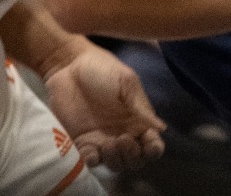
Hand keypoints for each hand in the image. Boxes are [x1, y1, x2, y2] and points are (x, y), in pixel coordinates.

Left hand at [41, 41, 166, 172]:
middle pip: (134, 159)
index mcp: (137, 119)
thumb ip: (141, 106)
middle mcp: (122, 133)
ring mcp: (101, 139)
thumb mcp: (126, 82)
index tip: (151, 146)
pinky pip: (89, 160)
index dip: (154, 149)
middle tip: (123, 140)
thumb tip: (161, 127)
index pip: (151, 142)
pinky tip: (93, 152)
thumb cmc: (102, 69)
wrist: (69, 66)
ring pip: (114, 163)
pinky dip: (93, 162)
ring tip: (109, 143)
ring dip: (115, 160)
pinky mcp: (80, 142)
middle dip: (133, 156)